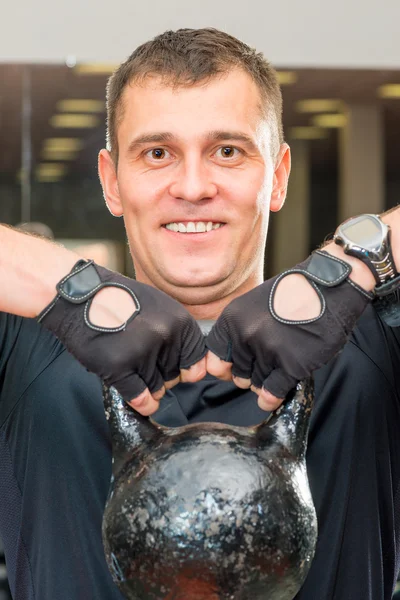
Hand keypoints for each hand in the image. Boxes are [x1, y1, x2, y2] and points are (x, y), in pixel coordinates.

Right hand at [38, 260, 206, 414]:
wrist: (79, 296)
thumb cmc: (120, 301)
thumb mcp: (160, 306)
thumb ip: (179, 334)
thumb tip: (196, 370)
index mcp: (179, 321)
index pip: (197, 361)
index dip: (186, 368)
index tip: (178, 369)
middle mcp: (164, 336)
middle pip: (176, 377)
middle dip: (164, 376)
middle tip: (146, 364)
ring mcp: (141, 351)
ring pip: (157, 388)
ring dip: (149, 388)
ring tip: (135, 371)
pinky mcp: (118, 366)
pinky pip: (139, 396)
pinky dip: (142, 402)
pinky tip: (141, 401)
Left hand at [206, 251, 371, 410]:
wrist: (330, 288)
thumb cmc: (292, 294)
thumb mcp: (252, 305)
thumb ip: (237, 332)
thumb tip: (223, 365)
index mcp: (232, 320)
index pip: (214, 359)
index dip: (225, 368)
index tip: (232, 370)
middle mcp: (245, 336)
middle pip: (238, 375)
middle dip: (249, 375)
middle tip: (263, 366)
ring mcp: (269, 351)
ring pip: (256, 383)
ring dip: (265, 382)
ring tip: (277, 368)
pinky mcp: (292, 365)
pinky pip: (272, 392)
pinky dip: (271, 398)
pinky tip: (271, 398)